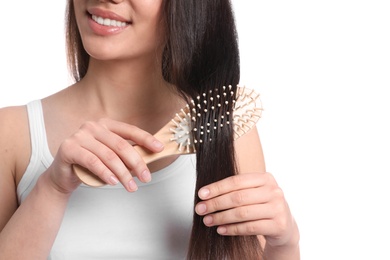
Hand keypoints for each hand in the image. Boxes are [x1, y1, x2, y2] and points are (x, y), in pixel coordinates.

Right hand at [47, 118, 163, 193]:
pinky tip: (113, 182)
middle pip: (121, 145)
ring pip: (108, 156)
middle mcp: (92, 127)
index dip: (146, 139)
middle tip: (146, 178)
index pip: (130, 130)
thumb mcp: (110, 157)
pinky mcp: (69, 148)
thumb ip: (126, 154)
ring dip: (123, 173)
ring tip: (131, 187)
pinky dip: (105, 173)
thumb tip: (150, 157)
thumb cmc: (90, 165)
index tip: (159, 148)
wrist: (63, 176)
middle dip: (137, 163)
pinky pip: (92, 162)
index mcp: (105, 124)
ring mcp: (79, 136)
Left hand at [195, 172, 298, 247]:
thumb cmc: (263, 206)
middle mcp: (274, 191)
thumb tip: (206, 195)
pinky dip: (232, 229)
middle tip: (201, 209)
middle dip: (215, 204)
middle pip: (238, 197)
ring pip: (242, 213)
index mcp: (265, 178)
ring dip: (221, 217)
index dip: (217, 188)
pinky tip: (221, 229)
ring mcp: (278, 208)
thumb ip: (235, 191)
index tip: (201, 194)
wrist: (285, 226)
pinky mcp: (278, 225)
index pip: (236, 181)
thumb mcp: (254, 193)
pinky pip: (250, 227)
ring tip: (208, 220)